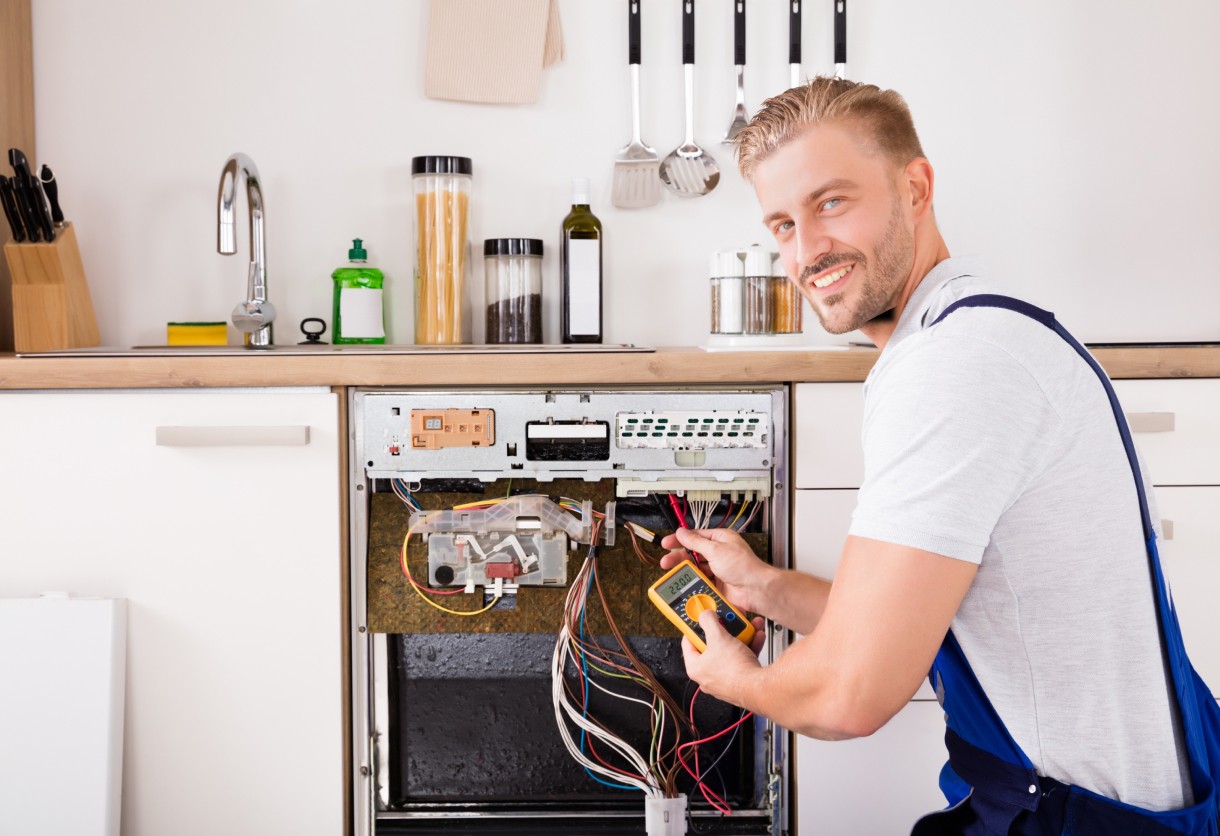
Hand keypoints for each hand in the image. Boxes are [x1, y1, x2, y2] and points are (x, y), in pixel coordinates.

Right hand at [659, 527, 774, 616]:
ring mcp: (718, 569)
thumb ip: (696, 542)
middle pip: (693, 553)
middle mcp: (719, 553)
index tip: (667, 543)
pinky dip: (694, 582)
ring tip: (675, 574)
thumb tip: (682, 533)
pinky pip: (701, 581)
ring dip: (686, 571)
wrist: (755, 590)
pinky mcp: (717, 584)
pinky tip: (687, 583)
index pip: (695, 536)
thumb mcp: (716, 549)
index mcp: (720, 539)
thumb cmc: (744, 567)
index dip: (680, 539)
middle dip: (679, 557)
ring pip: (696, 568)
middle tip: (666, 562)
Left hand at [681, 609, 766, 704]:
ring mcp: (725, 678)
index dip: (695, 627)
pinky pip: (742, 659)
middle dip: (724, 630)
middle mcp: (708, 675)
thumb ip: (709, 621)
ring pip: (730, 651)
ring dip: (740, 636)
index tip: (701, 619)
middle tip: (728, 622)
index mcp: (696, 667)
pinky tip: (756, 637)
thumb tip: (705, 616)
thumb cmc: (734, 670)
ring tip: (746, 628)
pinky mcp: (741, 679)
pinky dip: (749, 647)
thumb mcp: (718, 637)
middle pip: (713, 645)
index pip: (689, 643)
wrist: (758, 687)